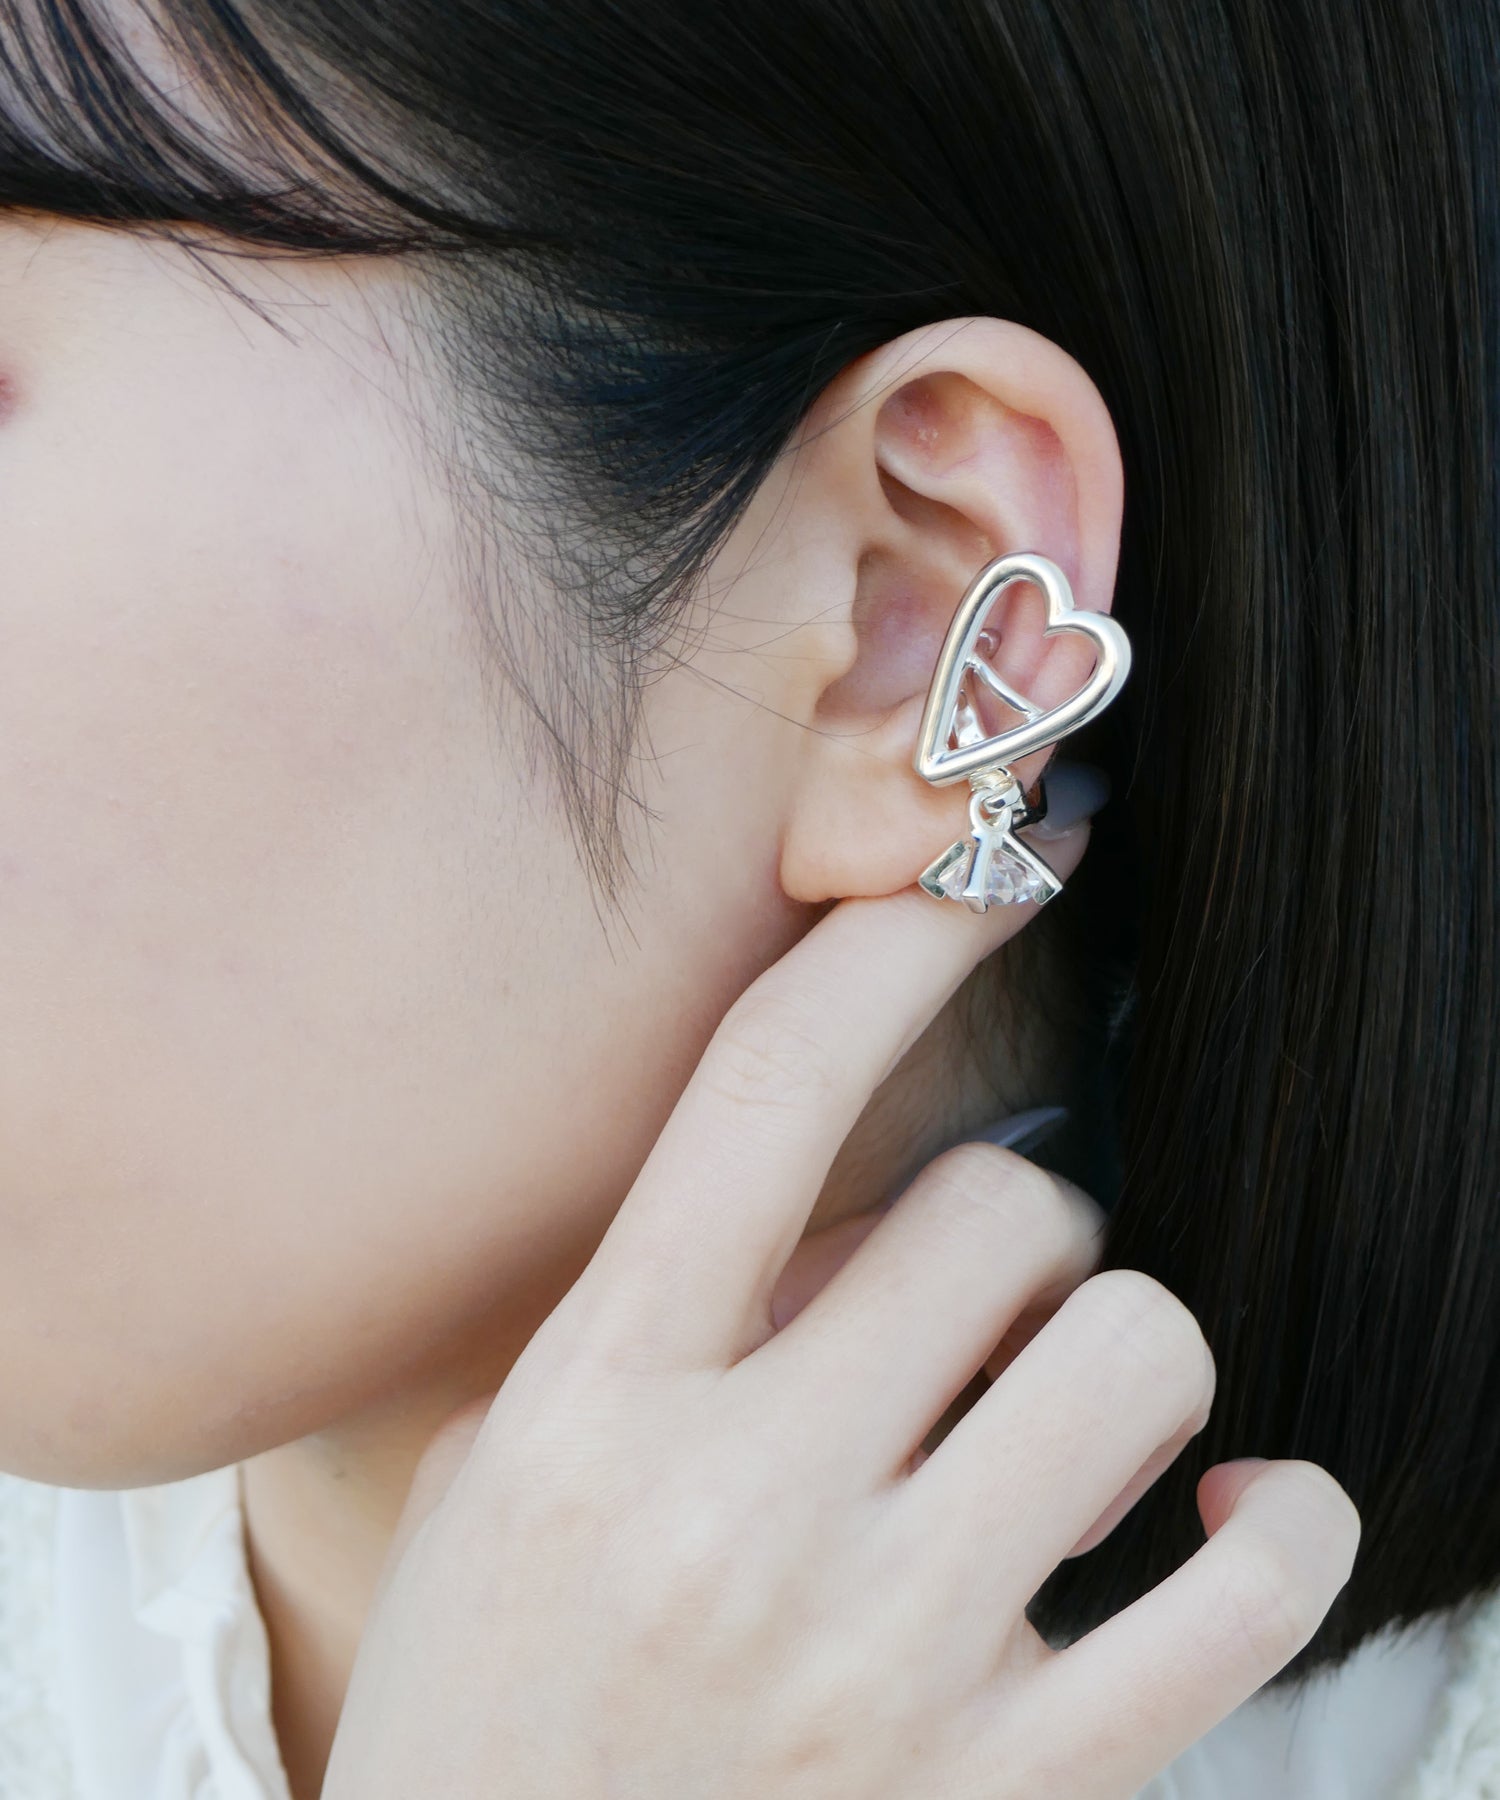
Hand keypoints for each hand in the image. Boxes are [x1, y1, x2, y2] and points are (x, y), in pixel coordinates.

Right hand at [322, 840, 1359, 1799]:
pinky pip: (1244, 1600)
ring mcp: (890, 1656)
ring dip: (1120, 1346)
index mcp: (595, 1406)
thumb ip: (660, 1325)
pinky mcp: (1014, 1792)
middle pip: (995, 1208)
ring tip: (1067, 1415)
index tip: (991, 868)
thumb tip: (854, 1217)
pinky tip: (1224, 1517)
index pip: (768, 1092)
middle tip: (977, 1301)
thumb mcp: (501, 1480)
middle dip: (1012, 1221)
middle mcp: (742, 1511)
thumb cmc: (494, 1711)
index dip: (898, 936)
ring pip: (1131, 1350)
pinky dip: (1277, 1525)